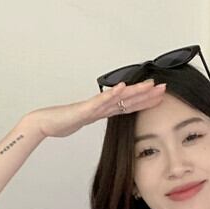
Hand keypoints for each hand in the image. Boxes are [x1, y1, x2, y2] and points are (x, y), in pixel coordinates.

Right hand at [27, 78, 166, 138]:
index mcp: (103, 110)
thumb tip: (107, 116)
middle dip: (146, 93)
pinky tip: (122, 87)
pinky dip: (112, 94)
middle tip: (163, 87)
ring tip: (149, 85)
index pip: (128, 105)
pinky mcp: (84, 109)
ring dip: (135, 90)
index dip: (145, 101)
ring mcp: (93, 106)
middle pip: (127, 98)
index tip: (159, 97)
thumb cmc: (63, 122)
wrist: (46, 123)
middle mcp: (101, 106)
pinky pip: (100, 101)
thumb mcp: (86, 121)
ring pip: (118, 97)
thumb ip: (97, 117)